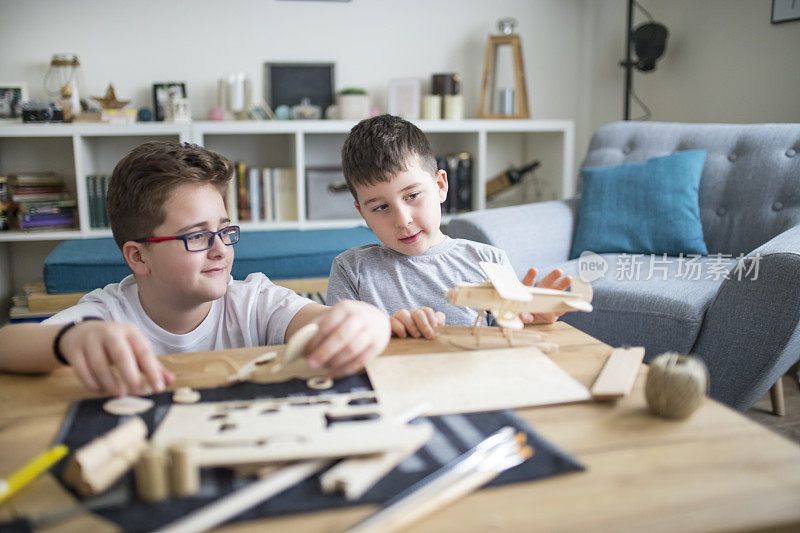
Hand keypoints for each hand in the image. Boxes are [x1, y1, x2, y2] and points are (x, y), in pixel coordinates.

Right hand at [59, 321, 174, 395]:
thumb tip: (170, 381)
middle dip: (130, 375)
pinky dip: (91, 383)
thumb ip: (152, 365)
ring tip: (118, 394)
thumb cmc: (116, 344)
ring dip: (109, 382)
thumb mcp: (135, 349)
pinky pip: (81, 370)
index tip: (158, 388)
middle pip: (120, 354)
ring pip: (98, 364)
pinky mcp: (75, 351)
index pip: (144, 351)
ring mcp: (90, 341)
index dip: (152, 371)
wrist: (82, 333)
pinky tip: (100, 389)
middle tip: (137, 392)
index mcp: (130, 331)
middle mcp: (110, 333)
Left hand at [303, 300, 390, 377]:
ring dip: (335, 362)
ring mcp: (371, 331)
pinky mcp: (378, 346)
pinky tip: (334, 373)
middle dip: (324, 352)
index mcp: (345, 307)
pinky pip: (361, 361)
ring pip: (352, 350)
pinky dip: (346, 369)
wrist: (374, 318)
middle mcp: (361, 317)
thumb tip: (301, 346)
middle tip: (311, 364)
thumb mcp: (334, 316)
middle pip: (341, 337)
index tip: (305, 352)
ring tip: (322, 369)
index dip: (315, 340)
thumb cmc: (348, 319)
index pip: (328, 325)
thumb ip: (320, 327)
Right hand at [390, 308, 445, 338]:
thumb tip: (439, 322)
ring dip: (411, 325)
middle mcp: (409, 315)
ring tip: (417, 336)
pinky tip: (404, 336)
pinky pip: (392, 321)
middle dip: (425, 324)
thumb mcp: (428, 336)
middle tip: (430, 336)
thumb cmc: (416, 343)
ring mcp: (398, 319)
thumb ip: (435, 327)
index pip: (427, 311)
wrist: (398, 352)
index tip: (436, 333)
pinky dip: (399, 327)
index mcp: (420, 316)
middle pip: (417, 312)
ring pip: (403, 313)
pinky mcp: (388, 325)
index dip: (432, 320)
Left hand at [520, 268, 571, 323]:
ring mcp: (549, 301)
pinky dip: (569, 303)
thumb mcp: (518, 315)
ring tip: (569, 278)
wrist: (529, 322)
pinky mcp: (555, 311)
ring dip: (563, 285)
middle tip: (559, 271)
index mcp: (527, 292)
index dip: (530, 276)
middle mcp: (540, 293)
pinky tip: (574, 299)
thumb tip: (528, 318)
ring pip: (557, 292)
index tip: (534, 270)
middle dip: (553, 277)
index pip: (528, 282)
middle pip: (546, 283)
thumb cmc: (520, 315)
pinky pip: (563, 307)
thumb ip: (521, 315)